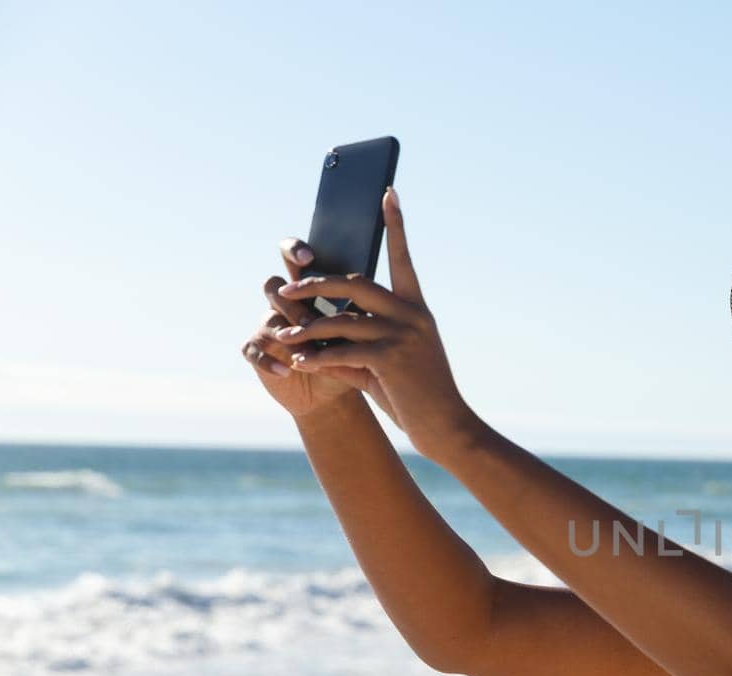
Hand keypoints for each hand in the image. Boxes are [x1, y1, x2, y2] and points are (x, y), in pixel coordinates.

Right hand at [239, 235, 373, 418]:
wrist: (334, 393)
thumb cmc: (350, 357)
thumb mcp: (362, 334)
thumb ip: (361, 310)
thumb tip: (373, 287)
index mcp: (310, 291)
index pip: (296, 258)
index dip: (296, 250)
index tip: (309, 256)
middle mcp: (286, 303)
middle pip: (275, 283)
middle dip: (288, 293)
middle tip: (301, 300)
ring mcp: (269, 325)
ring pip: (268, 315)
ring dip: (286, 327)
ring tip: (303, 341)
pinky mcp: (258, 349)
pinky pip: (252, 349)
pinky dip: (267, 360)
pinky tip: (285, 369)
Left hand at [271, 188, 483, 459]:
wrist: (447, 428)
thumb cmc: (418, 396)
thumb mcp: (392, 362)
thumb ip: (362, 341)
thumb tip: (319, 332)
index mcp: (417, 309)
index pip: (404, 258)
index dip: (395, 225)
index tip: (387, 192)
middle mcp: (413, 315)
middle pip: (355, 282)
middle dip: (316, 283)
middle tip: (285, 289)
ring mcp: (403, 336)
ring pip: (341, 319)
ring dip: (306, 328)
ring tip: (284, 337)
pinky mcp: (392, 359)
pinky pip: (341, 351)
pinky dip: (316, 357)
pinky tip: (299, 363)